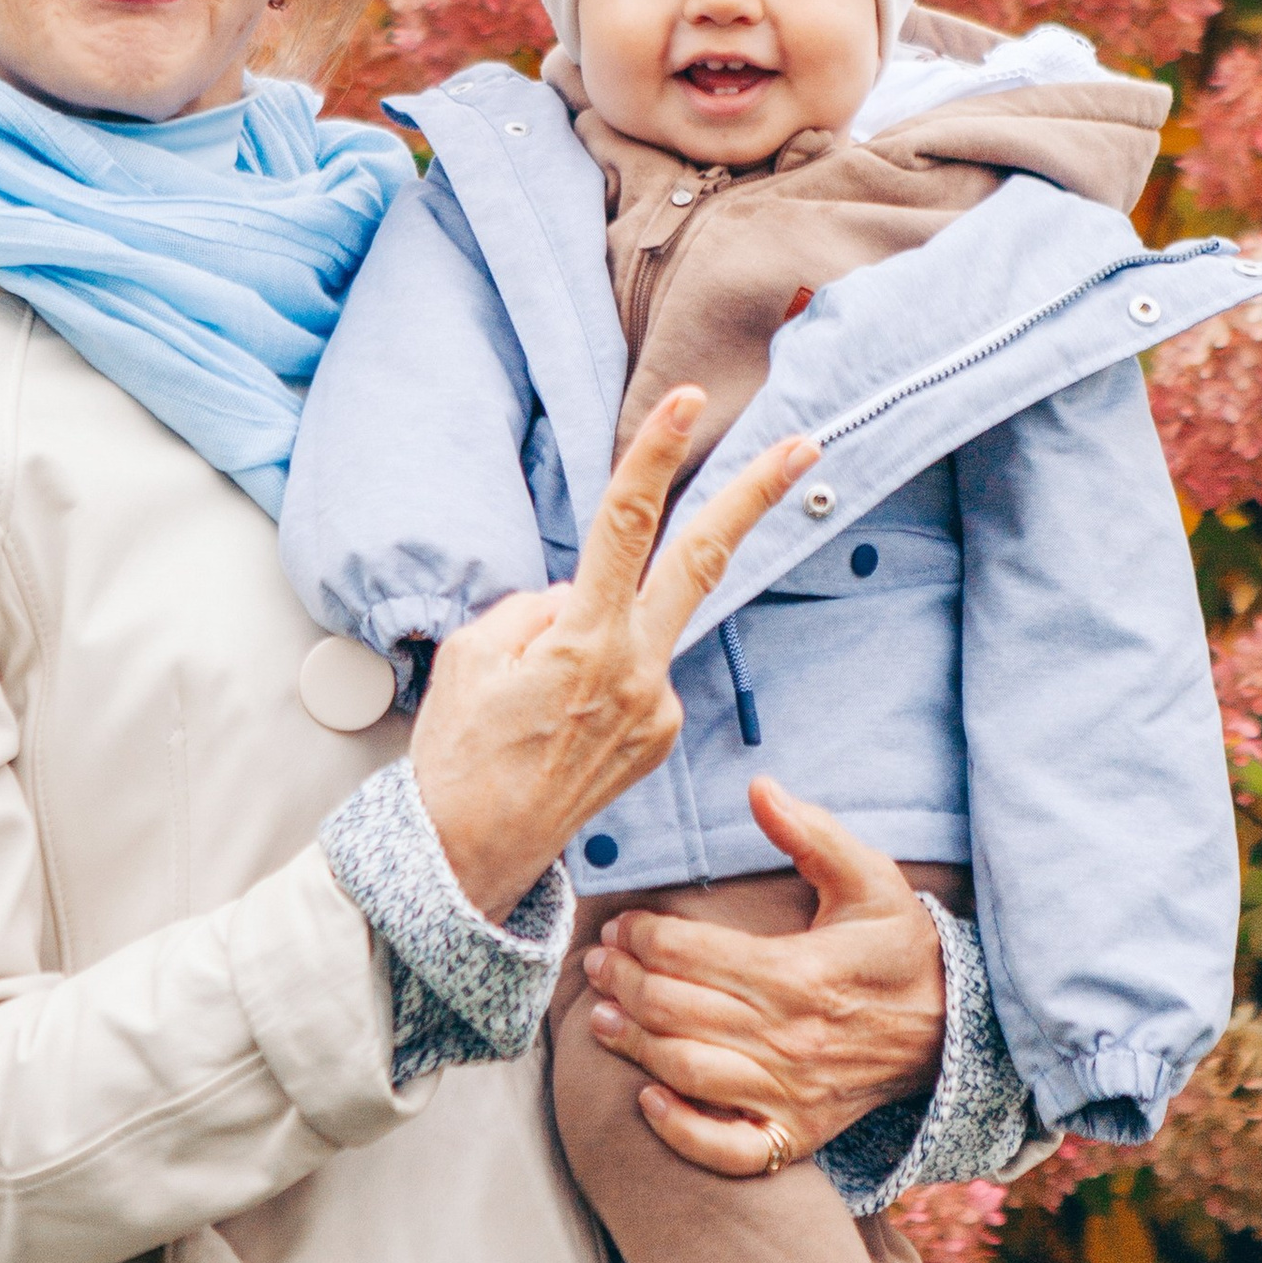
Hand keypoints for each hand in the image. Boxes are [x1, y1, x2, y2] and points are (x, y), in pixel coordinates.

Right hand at [409, 391, 817, 926]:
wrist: (468, 860)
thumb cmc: (458, 755)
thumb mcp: (474, 654)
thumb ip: (538, 605)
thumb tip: (582, 592)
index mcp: (585, 643)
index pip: (626, 526)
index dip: (655, 456)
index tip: (688, 403)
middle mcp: (637, 673)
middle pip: (701, 561)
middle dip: (754, 497)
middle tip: (803, 444)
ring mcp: (656, 710)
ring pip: (638, 624)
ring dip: (598, 627)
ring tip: (532, 698)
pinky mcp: (659, 737)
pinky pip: (632, 669)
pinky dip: (599, 667)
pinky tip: (556, 718)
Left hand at [579, 777, 947, 1177]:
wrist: (954, 1028)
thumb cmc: (900, 948)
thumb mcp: (870, 878)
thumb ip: (812, 833)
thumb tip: (759, 786)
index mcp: (798, 974)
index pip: (690, 954)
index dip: (642, 937)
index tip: (622, 926)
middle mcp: (788, 1039)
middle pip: (674, 1009)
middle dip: (622, 982)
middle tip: (597, 964)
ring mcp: (791, 1094)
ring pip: (686, 1071)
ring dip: (632, 1045)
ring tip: (602, 1018)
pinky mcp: (797, 1133)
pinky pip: (728, 1149)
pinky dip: (681, 1132)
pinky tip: (648, 1100)